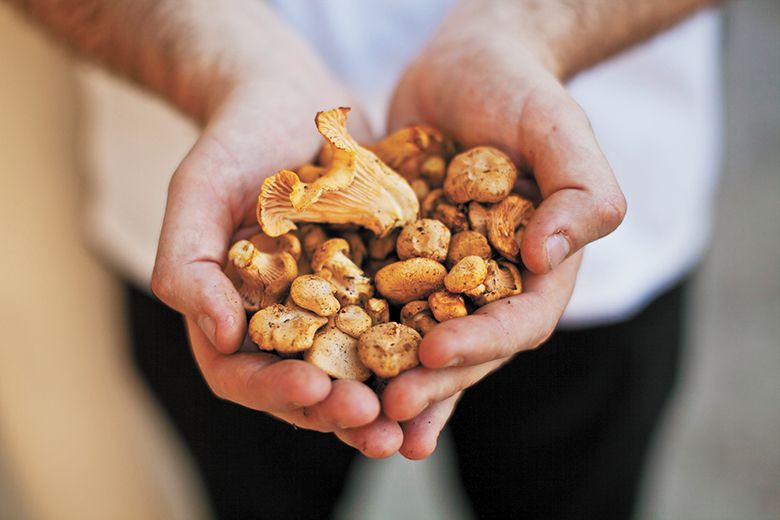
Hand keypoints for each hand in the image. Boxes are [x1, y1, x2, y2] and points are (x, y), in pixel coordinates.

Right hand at [150, 74, 397, 453]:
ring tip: (414, 420)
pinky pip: (400, 327)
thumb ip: (188, 264)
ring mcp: (336, 308)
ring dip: (385, 402)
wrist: (295, 100)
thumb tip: (218, 337)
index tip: (316, 387)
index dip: (276, 391)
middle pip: (307, 388)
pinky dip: (419, 352)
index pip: (243, 374)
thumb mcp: (198, 192)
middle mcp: (286, 323)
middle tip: (379, 427)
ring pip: (358, 371)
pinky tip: (447, 362)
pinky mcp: (381, 285)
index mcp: (234, 314)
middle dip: (338, 413)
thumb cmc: (235, 141)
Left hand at [383, 0, 626, 457]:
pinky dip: (361, 343)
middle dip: (430, 384)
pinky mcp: (402, 263)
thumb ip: (580, 192)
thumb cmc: (519, 91)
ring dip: (393, 385)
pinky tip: (332, 374)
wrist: (464, 65)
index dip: (481, 343)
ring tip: (359, 422)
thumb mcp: (560, 129)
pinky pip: (380, 309)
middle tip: (387, 411)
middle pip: (466, 349)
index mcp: (541, 268)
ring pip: (421, 343)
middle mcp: (494, 284)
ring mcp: (446, 278)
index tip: (435, 352)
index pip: (519, 322)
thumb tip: (549, 255)